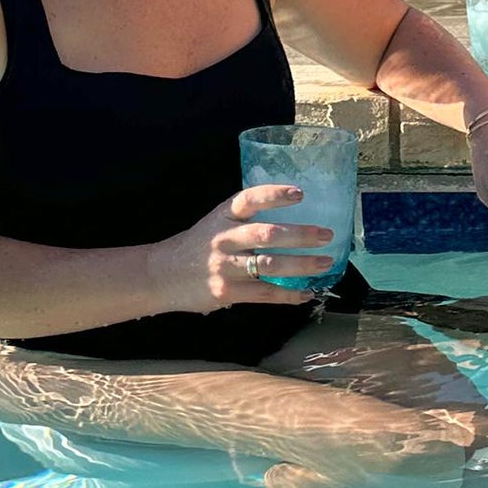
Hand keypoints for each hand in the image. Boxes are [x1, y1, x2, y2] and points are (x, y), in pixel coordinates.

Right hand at [147, 184, 336, 312]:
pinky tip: (307, 293)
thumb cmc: (197, 246)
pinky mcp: (226, 292)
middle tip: (326, 235)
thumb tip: (290, 219)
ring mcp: (225, 267)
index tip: (300, 193)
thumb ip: (245, 220)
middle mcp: (224, 238)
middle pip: (267, 234)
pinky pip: (264, 294)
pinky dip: (289, 294)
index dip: (275, 195)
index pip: (249, 199)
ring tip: (325, 263)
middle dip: (300, 235)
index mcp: (223, 216)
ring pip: (269, 266)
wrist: (161, 275)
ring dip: (302, 265)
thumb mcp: (216, 223)